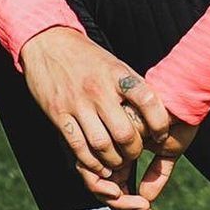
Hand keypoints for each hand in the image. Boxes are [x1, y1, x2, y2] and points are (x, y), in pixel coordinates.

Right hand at [20, 26, 172, 209]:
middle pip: (124, 133)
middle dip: (134, 151)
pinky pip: (78, 146)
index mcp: (117, 74)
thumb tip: (158, 112)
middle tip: (135, 153)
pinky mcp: (58, 114)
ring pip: (102, 145)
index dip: (159, 123)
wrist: (48, 44)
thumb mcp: (115, 65)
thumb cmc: (88, 58)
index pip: (147, 101)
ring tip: (119, 162)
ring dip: (114, 160)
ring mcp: (77, 103)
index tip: (161, 135)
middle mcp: (98, 89)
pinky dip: (91, 162)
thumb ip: (133, 88)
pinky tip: (100, 165)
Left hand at [77, 115, 197, 209]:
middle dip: (123, 209)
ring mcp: (109, 141)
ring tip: (142, 207)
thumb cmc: (180, 117)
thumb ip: (157, 173)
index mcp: (122, 149)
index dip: (127, 207)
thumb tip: (146, 199)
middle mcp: (111, 146)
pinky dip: (117, 188)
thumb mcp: (170, 151)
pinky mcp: (111, 136)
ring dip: (120, 202)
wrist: (186, 94)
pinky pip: (104, 168)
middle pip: (103, 188)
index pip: (116, 185)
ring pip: (99, 182)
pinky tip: (134, 194)